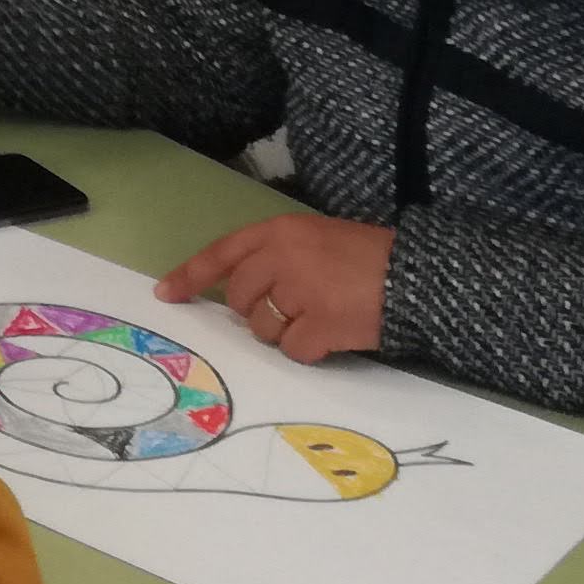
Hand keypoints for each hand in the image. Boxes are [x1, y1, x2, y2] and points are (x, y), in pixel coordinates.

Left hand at [161, 214, 391, 363]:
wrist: (417, 275)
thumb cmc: (370, 256)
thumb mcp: (319, 238)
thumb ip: (280, 255)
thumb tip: (245, 290)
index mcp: (280, 231)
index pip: (222, 253)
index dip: (191, 275)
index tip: (167, 294)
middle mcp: (282, 258)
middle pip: (239, 300)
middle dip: (257, 312)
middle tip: (295, 308)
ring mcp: (299, 292)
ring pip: (262, 329)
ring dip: (285, 332)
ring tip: (322, 317)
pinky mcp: (318, 326)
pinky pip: (293, 351)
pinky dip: (311, 351)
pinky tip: (334, 335)